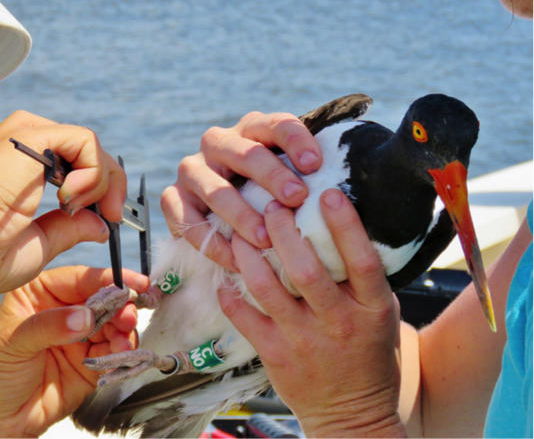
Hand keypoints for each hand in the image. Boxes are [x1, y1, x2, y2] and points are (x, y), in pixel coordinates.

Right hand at [0, 111, 125, 295]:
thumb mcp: (40, 241)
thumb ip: (71, 226)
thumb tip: (101, 224)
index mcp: (13, 166)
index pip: (70, 162)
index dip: (98, 188)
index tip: (110, 218)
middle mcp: (17, 144)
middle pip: (82, 150)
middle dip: (108, 183)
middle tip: (114, 215)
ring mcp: (20, 136)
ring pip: (86, 143)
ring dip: (99, 179)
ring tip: (80, 209)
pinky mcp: (28, 135)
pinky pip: (83, 141)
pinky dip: (92, 171)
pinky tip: (71, 198)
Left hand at [0, 266, 149, 438]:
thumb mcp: (12, 343)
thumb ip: (49, 326)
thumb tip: (86, 316)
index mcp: (40, 293)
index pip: (79, 279)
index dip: (108, 279)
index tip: (133, 283)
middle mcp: (64, 310)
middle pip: (103, 299)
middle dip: (121, 306)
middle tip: (129, 316)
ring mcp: (80, 336)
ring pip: (114, 324)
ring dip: (124, 331)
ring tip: (124, 342)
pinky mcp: (92, 361)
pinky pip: (115, 351)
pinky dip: (122, 352)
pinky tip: (120, 355)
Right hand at [161, 111, 321, 270]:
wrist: (219, 215)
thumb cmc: (268, 195)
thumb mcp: (287, 177)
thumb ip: (307, 175)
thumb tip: (345, 191)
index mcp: (252, 130)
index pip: (276, 125)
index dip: (296, 141)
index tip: (315, 164)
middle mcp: (218, 143)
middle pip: (246, 153)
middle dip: (272, 176)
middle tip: (297, 198)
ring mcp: (192, 170)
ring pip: (215, 189)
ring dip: (242, 214)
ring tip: (266, 238)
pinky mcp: (173, 199)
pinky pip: (187, 220)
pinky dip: (212, 242)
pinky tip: (235, 259)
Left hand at [219, 189, 405, 437]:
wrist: (353, 414)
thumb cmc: (368, 356)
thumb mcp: (381, 315)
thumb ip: (364, 278)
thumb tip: (344, 228)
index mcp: (371, 309)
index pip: (361, 260)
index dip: (345, 224)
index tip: (328, 193)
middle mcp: (337, 321)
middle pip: (306, 269)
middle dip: (284, 231)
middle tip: (272, 206)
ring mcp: (303, 340)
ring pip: (268, 288)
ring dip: (250, 255)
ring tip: (241, 232)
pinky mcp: (275, 355)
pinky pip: (245, 317)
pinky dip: (231, 294)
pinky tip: (224, 276)